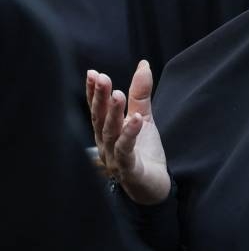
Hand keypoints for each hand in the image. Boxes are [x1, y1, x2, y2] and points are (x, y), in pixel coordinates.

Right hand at [86, 61, 170, 204]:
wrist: (154, 186)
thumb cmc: (144, 151)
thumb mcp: (144, 117)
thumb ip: (140, 94)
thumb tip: (143, 64)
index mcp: (106, 131)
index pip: (97, 109)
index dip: (94, 92)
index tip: (93, 73)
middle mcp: (105, 144)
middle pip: (99, 119)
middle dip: (99, 98)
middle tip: (101, 77)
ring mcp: (115, 158)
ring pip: (111, 133)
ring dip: (113, 113)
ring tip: (118, 94)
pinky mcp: (129, 169)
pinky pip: (127, 151)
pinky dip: (130, 134)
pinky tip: (136, 119)